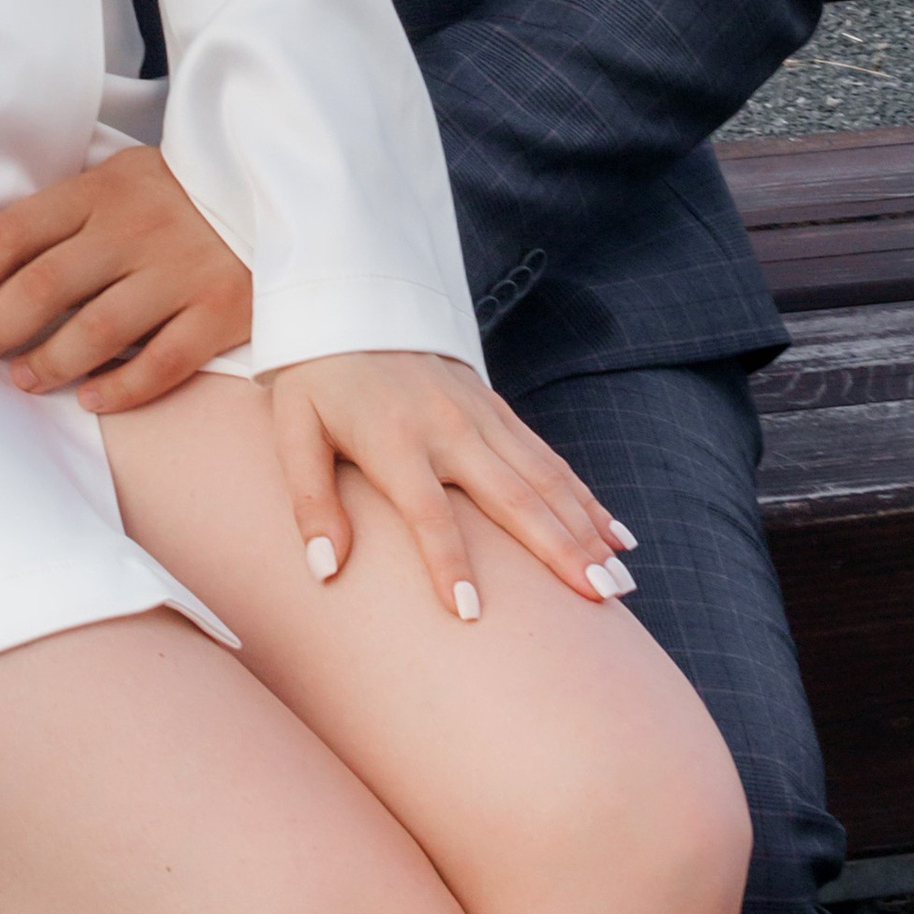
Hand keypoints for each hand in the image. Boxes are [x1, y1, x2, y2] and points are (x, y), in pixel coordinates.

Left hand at [0, 147, 251, 411]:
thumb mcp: (124, 177)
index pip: (13, 233)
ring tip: (26, 378)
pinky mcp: (221, 311)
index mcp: (104, 189)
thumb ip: (71, 213)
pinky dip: (117, 389)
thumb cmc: (184, 192)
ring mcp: (182, 271)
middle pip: (43, 287)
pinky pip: (159, 364)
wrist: (281, 188)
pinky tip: (90, 398)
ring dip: (47, 364)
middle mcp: (137, 228)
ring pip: (94, 333)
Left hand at [270, 353, 637, 622]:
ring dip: (584, 529)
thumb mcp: (294, 430)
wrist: (352, 298)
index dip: (447, 563)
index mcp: (394, 440)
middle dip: (559, 549)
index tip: (470, 616)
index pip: (427, 513)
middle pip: (512, 497)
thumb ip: (309, 500)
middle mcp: (448, 429)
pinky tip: (613, 531)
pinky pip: (547, 458)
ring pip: (543, 479)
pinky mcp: (496, 408)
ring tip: (619, 580)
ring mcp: (480, 416)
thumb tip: (325, 569)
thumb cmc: (317, 377)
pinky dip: (584, 496)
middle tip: (598, 598)